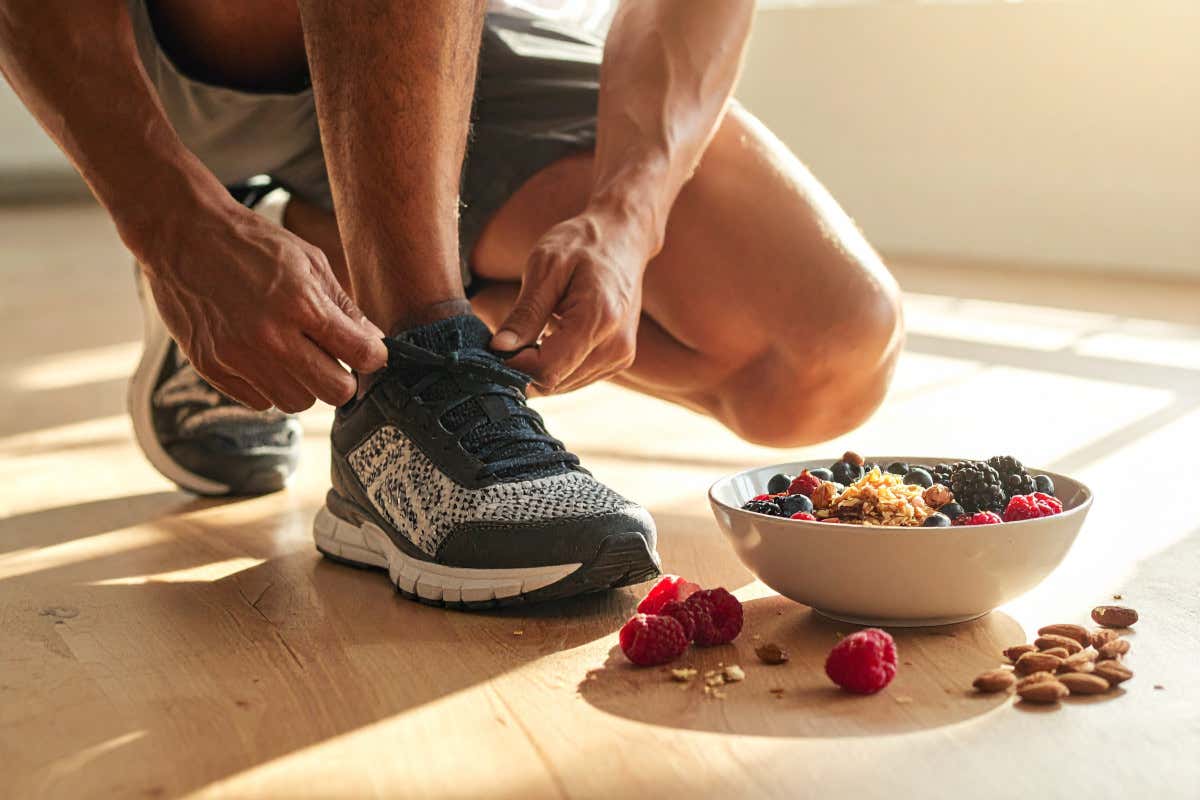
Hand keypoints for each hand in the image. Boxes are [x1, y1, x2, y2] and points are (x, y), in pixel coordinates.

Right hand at [139, 197, 387, 411]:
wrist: (183, 235)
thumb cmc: (252, 244)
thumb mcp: (310, 262)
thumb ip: (344, 307)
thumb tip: (375, 343)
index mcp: (301, 304)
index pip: (361, 355)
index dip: (374, 357)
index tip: (369, 352)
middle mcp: (270, 337)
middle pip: (334, 392)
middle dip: (343, 378)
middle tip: (333, 359)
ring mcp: (237, 356)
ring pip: (297, 403)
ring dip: (304, 384)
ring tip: (293, 354)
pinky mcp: (211, 368)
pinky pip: (260, 401)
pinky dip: (268, 386)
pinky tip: (262, 357)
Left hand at [490, 207, 651, 392]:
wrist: (624, 238)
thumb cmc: (583, 244)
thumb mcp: (545, 267)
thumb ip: (525, 313)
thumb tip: (499, 349)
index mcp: (598, 320)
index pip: (548, 369)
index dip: (515, 364)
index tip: (496, 345)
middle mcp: (616, 346)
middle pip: (555, 383)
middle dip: (525, 367)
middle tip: (509, 337)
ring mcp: (621, 357)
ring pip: (563, 385)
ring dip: (540, 368)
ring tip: (533, 333)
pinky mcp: (619, 360)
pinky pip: (576, 378)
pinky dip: (556, 365)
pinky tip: (551, 337)